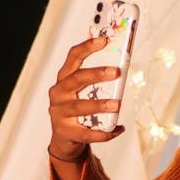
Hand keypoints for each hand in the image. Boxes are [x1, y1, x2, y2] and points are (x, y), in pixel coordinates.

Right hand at [48, 36, 124, 159]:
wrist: (65, 139)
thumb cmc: (79, 110)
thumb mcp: (83, 92)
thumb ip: (96, 80)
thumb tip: (120, 63)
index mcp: (64, 78)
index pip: (73, 57)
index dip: (87, 47)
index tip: (104, 40)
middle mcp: (59, 93)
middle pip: (76, 79)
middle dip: (96, 74)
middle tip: (116, 72)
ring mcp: (59, 113)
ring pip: (81, 106)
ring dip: (100, 104)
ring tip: (117, 104)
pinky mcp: (66, 131)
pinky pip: (87, 133)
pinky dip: (104, 133)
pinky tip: (118, 129)